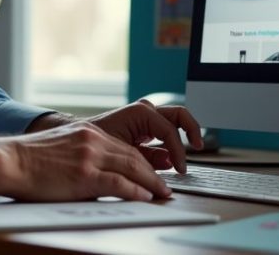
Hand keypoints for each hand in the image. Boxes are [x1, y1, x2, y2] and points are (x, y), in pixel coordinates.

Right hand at [0, 122, 171, 201]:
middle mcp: (92, 140)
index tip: (152, 174)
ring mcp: (90, 156)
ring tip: (161, 194)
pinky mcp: (85, 175)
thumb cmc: (27, 159)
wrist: (9, 161)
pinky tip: (145, 197)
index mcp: (87, 132)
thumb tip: (98, 174)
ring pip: (132, 167)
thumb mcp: (61, 147)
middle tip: (164, 187)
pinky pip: (120, 183)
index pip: (124, 147)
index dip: (143, 163)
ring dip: (151, 183)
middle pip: (133, 156)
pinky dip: (136, 191)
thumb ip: (82, 155)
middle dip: (153, 173)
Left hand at [86, 99, 202, 173]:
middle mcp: (145, 110)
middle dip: (191, 130)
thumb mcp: (122, 151)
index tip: (180, 168)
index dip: (178, 151)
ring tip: (184, 158)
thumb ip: (147, 157)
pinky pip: (166, 130)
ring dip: (183, 137)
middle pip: (179, 115)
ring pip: (176, 120)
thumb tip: (169, 162)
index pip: (170, 131)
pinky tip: (171, 160)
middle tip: (198, 147)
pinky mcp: (145, 124)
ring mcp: (146, 115)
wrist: (80, 138)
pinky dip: (172, 144)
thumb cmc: (95, 141)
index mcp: (140, 112)